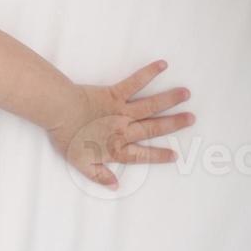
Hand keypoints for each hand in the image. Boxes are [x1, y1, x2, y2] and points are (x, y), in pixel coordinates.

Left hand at [47, 60, 194, 187]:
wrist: (59, 111)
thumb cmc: (67, 137)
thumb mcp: (80, 164)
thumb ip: (99, 176)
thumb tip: (115, 185)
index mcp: (116, 148)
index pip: (142, 155)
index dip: (159, 155)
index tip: (175, 155)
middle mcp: (124, 130)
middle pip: (154, 128)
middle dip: (174, 124)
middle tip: (192, 118)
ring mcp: (120, 110)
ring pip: (150, 105)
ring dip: (169, 99)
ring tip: (186, 93)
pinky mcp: (114, 93)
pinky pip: (134, 83)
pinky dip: (148, 73)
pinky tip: (161, 65)